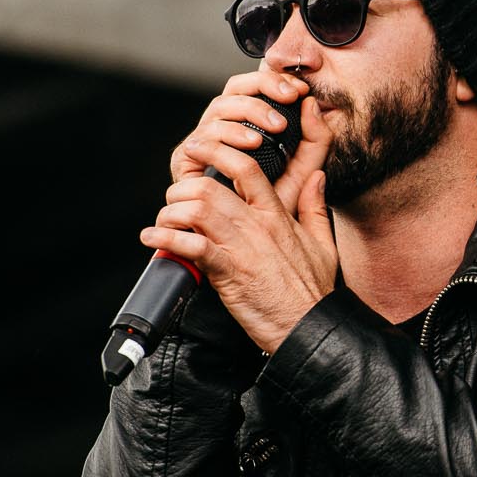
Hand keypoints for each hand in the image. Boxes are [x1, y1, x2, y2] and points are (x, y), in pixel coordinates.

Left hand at [141, 113, 339, 353]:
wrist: (311, 327)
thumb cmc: (314, 291)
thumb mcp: (323, 243)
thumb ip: (314, 206)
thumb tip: (317, 177)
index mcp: (277, 215)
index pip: (246, 168)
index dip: (217, 152)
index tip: (198, 149)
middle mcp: (257, 226)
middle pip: (209, 187)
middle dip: (182, 190)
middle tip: (174, 201)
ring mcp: (242, 248)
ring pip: (196, 211)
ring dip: (171, 213)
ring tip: (163, 223)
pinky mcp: (229, 273)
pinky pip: (192, 247)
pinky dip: (166, 240)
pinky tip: (153, 239)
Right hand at [172, 70, 330, 213]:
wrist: (248, 244)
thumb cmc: (272, 207)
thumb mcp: (303, 172)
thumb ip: (315, 140)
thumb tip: (312, 103)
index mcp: (245, 124)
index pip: (255, 87)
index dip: (275, 80)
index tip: (301, 89)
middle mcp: (221, 128)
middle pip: (234, 89)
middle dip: (263, 88)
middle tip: (290, 100)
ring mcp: (202, 142)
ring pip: (219, 107)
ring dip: (249, 111)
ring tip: (275, 128)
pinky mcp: (184, 161)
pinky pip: (202, 137)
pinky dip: (228, 136)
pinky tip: (251, 144)